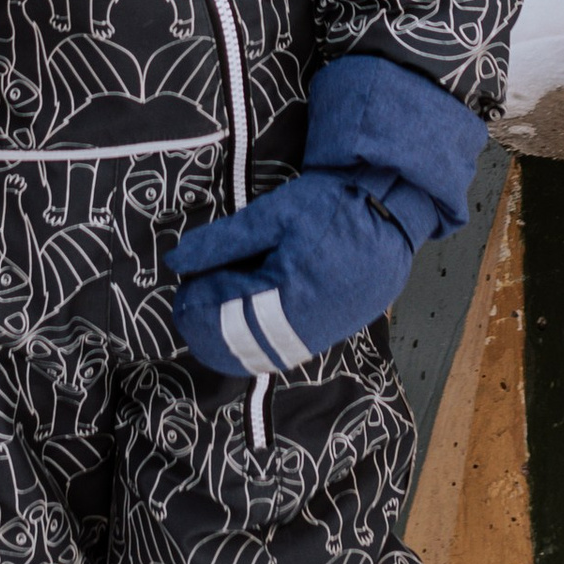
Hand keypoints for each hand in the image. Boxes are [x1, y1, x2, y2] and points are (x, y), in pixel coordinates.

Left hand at [169, 170, 413, 378]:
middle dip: (206, 328)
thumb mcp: (272, 215)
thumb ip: (222, 242)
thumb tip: (177, 261)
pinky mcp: (327, 335)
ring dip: (229, 338)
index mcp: (285, 295)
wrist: (386, 212)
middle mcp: (301, 328)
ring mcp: (317, 337)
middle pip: (236, 347)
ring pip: (257, 356)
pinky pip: (281, 351)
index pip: (223, 315)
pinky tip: (247, 315)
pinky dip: (256, 340)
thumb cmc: (329, 207)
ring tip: (215, 306)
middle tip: (192, 299)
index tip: (184, 287)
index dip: (196, 305)